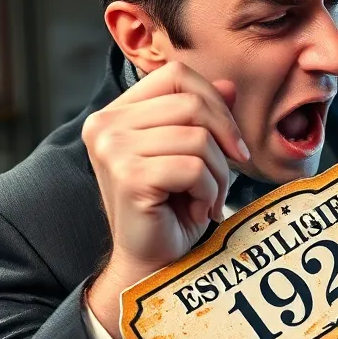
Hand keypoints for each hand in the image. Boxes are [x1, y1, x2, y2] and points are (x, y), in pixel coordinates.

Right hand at [82, 60, 249, 337]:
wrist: (152, 262)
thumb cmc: (172, 208)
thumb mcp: (191, 154)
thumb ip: (204, 116)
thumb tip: (229, 84)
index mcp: (116, 112)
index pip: (177, 75)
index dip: (214, 102)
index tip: (232, 142)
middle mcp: (105, 124)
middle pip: (192, 102)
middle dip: (223, 141)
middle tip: (222, 178)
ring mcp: (112, 149)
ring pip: (198, 138)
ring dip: (218, 174)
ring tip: (206, 198)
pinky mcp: (128, 175)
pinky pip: (194, 167)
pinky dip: (209, 191)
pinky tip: (197, 211)